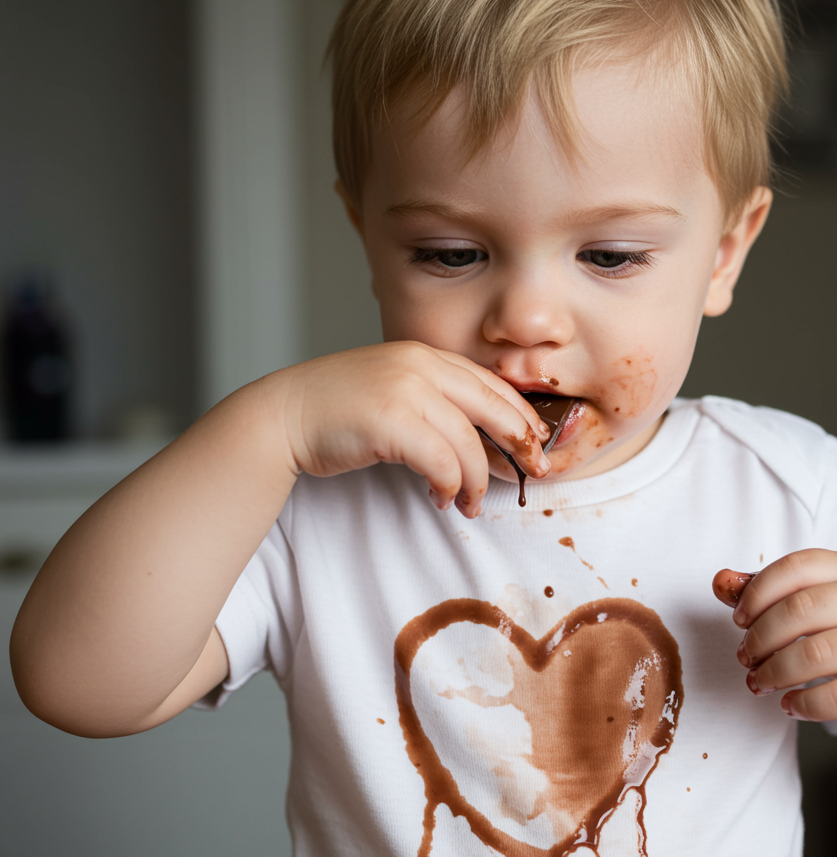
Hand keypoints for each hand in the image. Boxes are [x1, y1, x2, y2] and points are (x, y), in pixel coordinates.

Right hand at [278, 342, 550, 517]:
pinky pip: (442, 462)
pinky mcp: (391, 421)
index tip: (535, 440)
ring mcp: (405, 390)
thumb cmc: (336, 409)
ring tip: (469, 503)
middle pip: (492, 406)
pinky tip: (441, 498)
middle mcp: (419, 365)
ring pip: (468, 443)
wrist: (282, 414)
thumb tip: (479, 438)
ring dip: (476, 481)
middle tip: (532, 471)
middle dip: (519, 443)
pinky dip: (449, 486)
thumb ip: (432, 399)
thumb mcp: (392, 388)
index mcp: (424, 354)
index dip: (519, 414)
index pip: (489, 383)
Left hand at [712, 550, 836, 726]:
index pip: (797, 566)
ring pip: (816, 655)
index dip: (757, 592)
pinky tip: (790, 704)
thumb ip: (767, 591)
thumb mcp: (818, 602)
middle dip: (760, 637)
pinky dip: (803, 704)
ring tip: (759, 682)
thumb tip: (720, 582)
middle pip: (801, 610)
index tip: (738, 619)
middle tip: (744, 657)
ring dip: (774, 673)